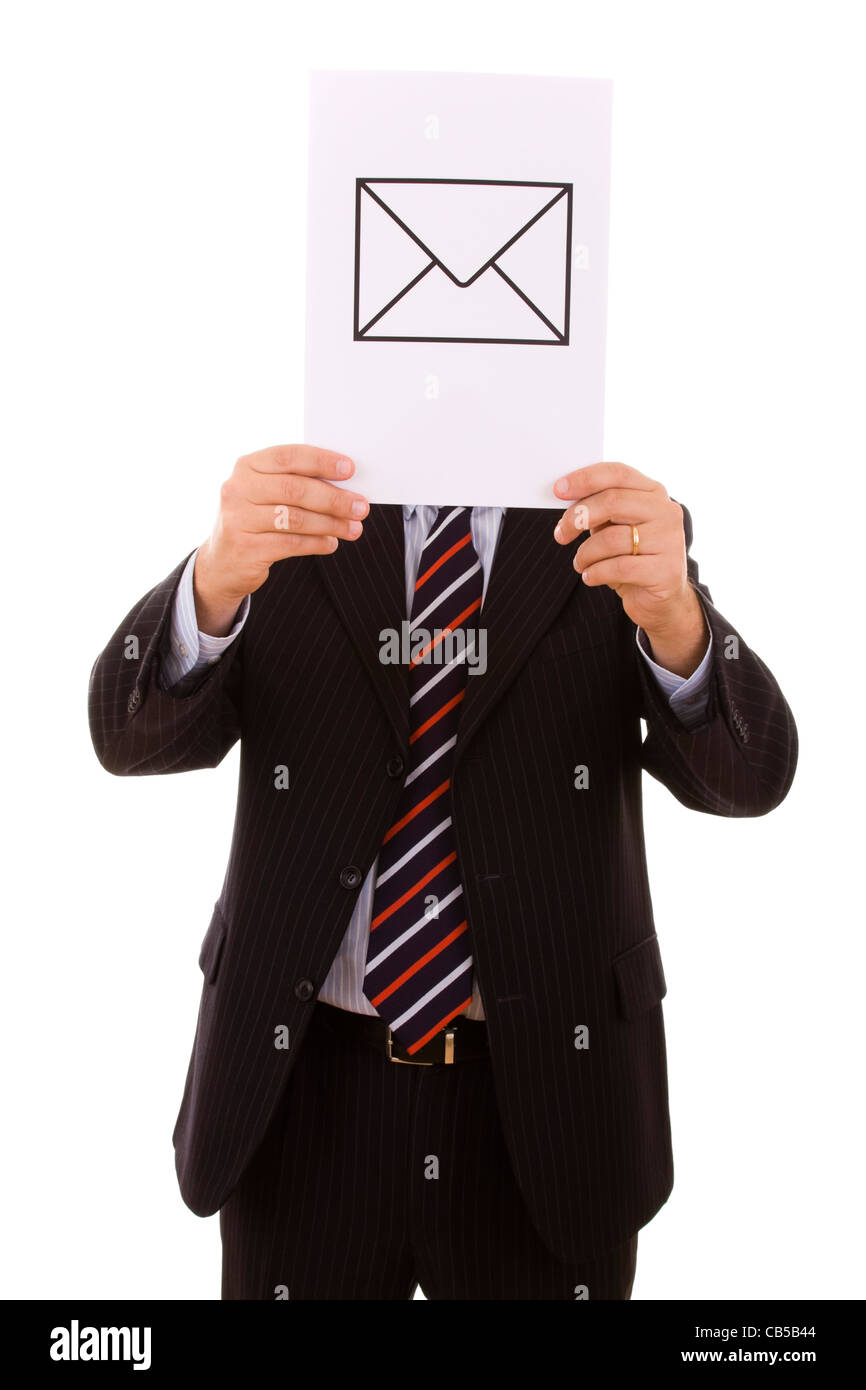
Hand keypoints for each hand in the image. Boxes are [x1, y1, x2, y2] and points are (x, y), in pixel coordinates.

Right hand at [194, 445, 367, 634]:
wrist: (222, 563)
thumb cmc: (255, 520)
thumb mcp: (266, 494)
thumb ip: (295, 483)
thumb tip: (345, 486)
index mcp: (247, 466)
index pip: (288, 457)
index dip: (320, 461)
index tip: (349, 469)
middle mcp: (238, 489)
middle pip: (295, 489)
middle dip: (333, 498)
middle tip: (360, 506)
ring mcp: (238, 519)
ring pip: (295, 518)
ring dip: (330, 523)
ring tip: (353, 528)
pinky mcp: (245, 548)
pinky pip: (290, 543)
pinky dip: (316, 543)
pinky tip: (331, 543)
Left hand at [552, 461, 707, 676]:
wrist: (662, 599)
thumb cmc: (633, 557)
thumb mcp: (616, 528)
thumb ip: (600, 510)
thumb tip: (566, 498)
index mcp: (654, 493)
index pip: (618, 473)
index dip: (585, 479)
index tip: (558, 490)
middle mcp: (666, 512)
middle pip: (612, 501)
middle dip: (578, 517)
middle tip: (561, 534)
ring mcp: (670, 541)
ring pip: (612, 538)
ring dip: (585, 553)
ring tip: (580, 563)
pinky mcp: (666, 571)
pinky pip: (619, 567)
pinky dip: (596, 573)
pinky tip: (590, 577)